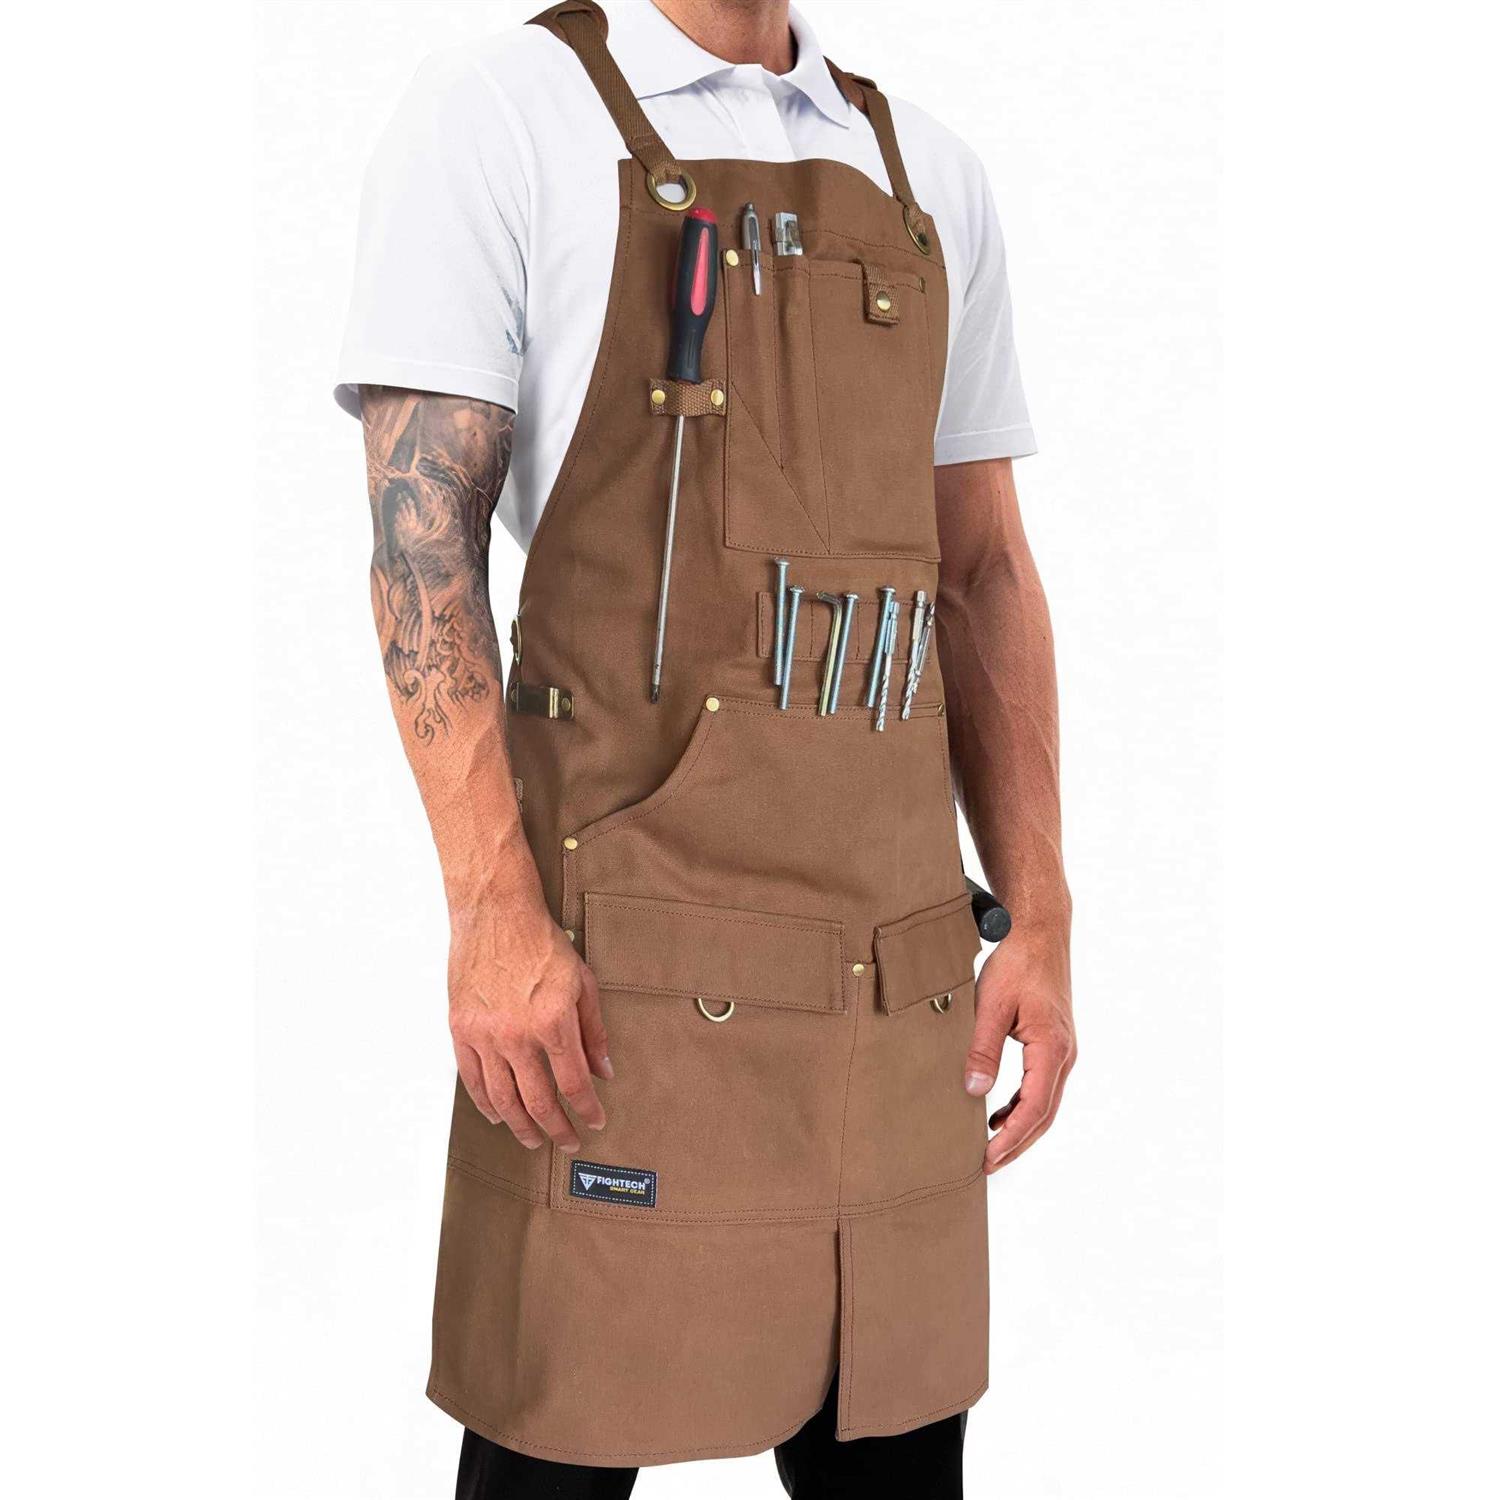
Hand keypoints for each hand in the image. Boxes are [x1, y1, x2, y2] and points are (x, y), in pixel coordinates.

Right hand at [448, 904, 612, 1151]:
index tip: (594, 1121)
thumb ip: (594, 1032)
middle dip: (556, 1129)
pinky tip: (499, 1115)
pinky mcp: (461, 1029)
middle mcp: (517, 1034)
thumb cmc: (540, 942)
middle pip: (538, 1102)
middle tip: (567, 1141)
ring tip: (533, 1138)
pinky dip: (485, 1104)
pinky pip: (472, 1079)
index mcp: (552, 1022)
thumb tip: (604, 1070)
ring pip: (503, 1099)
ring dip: (521, 1126)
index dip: (587, 1110)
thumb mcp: (582, 983)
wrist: (496, 914)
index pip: (574, 1084)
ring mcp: (485, 1034)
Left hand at [963, 924, 1075, 1172]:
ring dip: (1020, 1127)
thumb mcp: (992, 1005)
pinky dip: (1022, 1106)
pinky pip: (1042, 1086)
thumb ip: (982, 1050)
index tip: (988, 1158)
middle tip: (987, 1165)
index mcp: (1052, 1048)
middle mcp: (1064, 1054)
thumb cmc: (1018, 963)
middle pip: (1044, 1114)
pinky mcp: (1054, 1044)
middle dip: (1017, 1143)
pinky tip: (999, 1113)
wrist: (1041, 933)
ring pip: (1045, 1103)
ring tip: (990, 1147)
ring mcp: (1063, 1050)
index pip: (1034, 1108)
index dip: (1011, 1138)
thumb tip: (973, 1092)